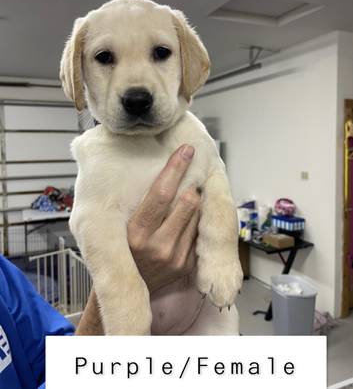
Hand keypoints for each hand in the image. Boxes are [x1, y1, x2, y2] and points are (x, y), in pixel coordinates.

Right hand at [127, 144, 200, 293]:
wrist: (128, 286)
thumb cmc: (123, 248)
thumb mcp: (121, 225)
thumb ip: (139, 203)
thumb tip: (161, 170)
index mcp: (135, 233)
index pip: (161, 193)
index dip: (176, 168)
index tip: (186, 150)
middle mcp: (157, 246)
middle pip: (188, 201)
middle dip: (191, 184)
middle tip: (190, 173)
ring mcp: (176, 258)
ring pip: (197, 214)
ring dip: (195, 201)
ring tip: (187, 197)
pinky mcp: (188, 266)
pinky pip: (200, 231)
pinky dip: (196, 220)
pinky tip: (187, 217)